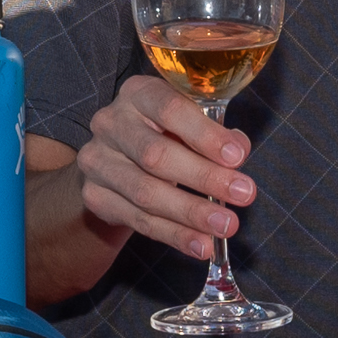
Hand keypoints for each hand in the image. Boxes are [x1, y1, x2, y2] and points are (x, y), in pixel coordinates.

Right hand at [78, 72, 246, 261]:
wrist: (117, 159)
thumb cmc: (164, 134)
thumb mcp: (189, 122)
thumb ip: (215, 132)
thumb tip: (238, 150)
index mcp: (138, 93)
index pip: (170, 110)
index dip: (205, 135)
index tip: (237, 158)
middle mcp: (110, 122)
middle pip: (156, 155)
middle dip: (205, 178)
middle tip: (243, 194)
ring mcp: (97, 160)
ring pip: (146, 193)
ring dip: (191, 213)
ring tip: (225, 225)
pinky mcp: (95, 196)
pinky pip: (138, 220)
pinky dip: (173, 235)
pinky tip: (200, 244)